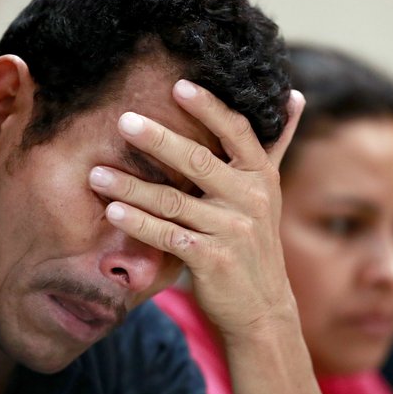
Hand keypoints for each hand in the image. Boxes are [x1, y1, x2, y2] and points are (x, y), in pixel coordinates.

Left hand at [89, 79, 304, 337]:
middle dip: (159, 140)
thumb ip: (274, 146)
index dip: (209, 108)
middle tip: (124, 121)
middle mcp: (250, 200)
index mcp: (261, 176)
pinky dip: (139, 224)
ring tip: (97, 174)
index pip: (236, 132)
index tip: (179, 86)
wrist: (263, 307)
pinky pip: (168, 237)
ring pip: (174, 202)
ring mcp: (232, 231)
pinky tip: (114, 212)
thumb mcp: (269, 192)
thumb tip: (295, 96)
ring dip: (132, 186)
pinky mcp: (213, 260)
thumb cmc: (254, 243)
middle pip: (199, 162)